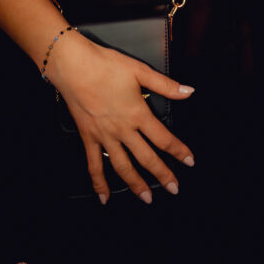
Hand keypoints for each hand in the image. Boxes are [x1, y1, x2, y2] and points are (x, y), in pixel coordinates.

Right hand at [47, 33, 195, 202]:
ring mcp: (104, 136)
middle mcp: (123, 130)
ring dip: (136, 184)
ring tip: (146, 198)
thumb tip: (189, 91)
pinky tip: (104, 197)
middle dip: (162, 175)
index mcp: (138, 114)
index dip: (179, 151)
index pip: (164, 138)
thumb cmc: (106, 65)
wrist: (74, 67)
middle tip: (174, 188)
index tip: (189, 161)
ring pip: (123, 166)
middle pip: (147, 157)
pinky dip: (99, 183)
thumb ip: (166, 85)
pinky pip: (94, 165)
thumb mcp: (140, 71)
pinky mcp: (88, 138)